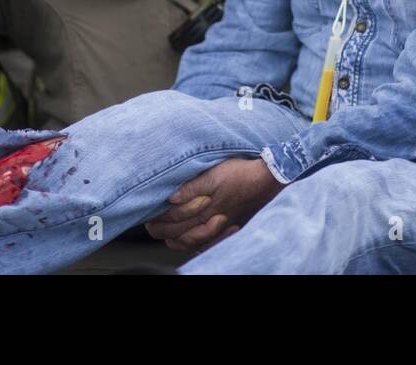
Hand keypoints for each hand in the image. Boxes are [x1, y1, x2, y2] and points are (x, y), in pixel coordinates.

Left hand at [144, 158, 283, 253]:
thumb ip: (192, 186)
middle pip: (179, 233)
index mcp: (205, 207)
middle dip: (161, 229)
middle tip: (148, 222)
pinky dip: (194, 244)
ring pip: (192, 241)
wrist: (269, 179)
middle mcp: (211, 221)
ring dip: (175, 238)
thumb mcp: (216, 173)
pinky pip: (207, 243)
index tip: (146, 211)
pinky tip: (189, 240)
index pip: (173, 219)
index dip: (157, 217)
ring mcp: (220, 226)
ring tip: (164, 232)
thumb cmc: (242, 173)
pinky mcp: (229, 226)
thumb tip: (171, 198)